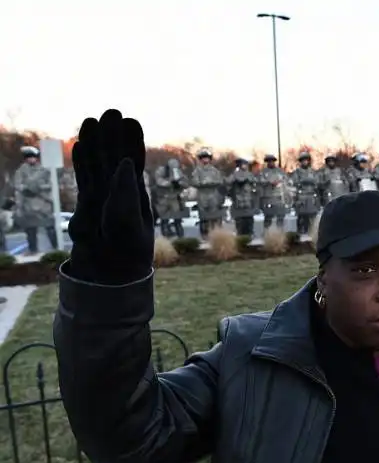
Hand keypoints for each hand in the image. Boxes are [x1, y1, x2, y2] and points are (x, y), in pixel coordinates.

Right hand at [67, 109, 153, 283]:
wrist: (111, 272)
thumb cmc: (126, 250)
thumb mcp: (128, 221)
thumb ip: (125, 193)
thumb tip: (124, 163)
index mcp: (137, 194)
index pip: (134, 162)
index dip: (132, 142)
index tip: (130, 122)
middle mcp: (120, 192)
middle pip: (114, 158)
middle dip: (112, 137)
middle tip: (111, 113)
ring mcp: (103, 196)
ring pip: (97, 165)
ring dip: (95, 145)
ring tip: (91, 122)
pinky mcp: (87, 203)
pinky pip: (84, 177)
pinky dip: (82, 162)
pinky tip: (80, 145)